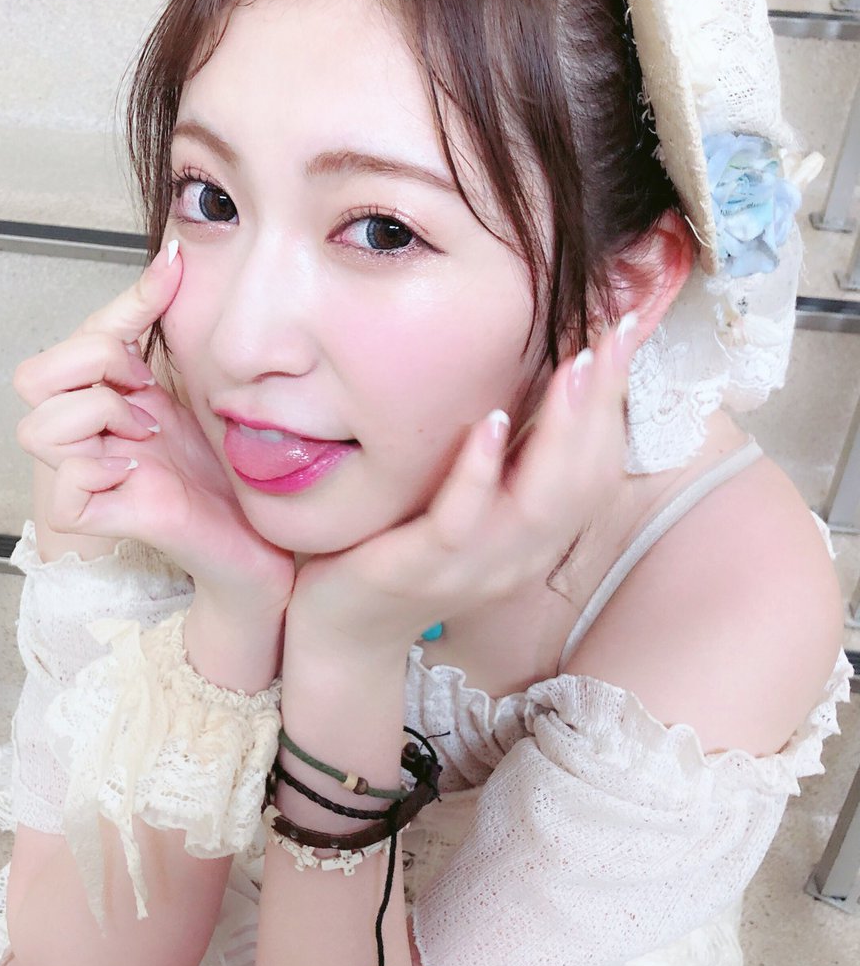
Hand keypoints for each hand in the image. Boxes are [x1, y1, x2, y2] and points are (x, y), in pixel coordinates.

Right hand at [13, 239, 294, 620]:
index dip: (123, 303)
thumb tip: (175, 253)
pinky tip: (140, 469)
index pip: (85, 335)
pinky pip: (66, 488)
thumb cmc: (235, 470)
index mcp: (116, 397)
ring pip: (35, 428)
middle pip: (33, 376)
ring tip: (147, 432)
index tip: (175, 273)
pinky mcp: (106, 518)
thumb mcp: (204, 385)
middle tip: (146, 387)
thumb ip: (176, 334)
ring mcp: (94, 476)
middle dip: (93, 364)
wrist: (265, 542)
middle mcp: (95, 434)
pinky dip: (97, 471)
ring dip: (96, 417)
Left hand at [284, 314, 641, 663]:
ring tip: (574, 371)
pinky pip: (461, 521)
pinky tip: (492, 424)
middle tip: (614, 335)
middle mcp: (518, 556)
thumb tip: (525, 391)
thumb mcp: (464, 510)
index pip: (596, 470)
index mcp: (533, 539)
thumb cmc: (399, 555)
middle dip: (603, 405)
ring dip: (560, 434)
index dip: (615, 404)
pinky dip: (480, 473)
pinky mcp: (422, 568)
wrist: (342, 631)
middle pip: (583, 481)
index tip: (623, 335)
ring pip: (538, 504)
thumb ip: (501, 468)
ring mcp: (473, 567)